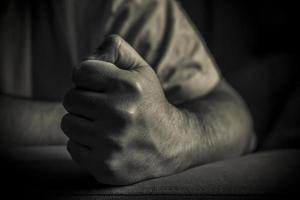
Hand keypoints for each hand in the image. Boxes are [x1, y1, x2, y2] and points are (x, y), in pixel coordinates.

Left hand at [61, 35, 184, 184]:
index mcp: (128, 87)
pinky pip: (72, 147)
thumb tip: (89, 56)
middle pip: (70, 98)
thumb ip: (116, 49)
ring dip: (82, 122)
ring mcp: (111, 144)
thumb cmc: (150, 103)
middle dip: (84, 100)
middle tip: (103, 107)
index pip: (80, 71)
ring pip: (68, 123)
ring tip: (104, 125)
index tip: (100, 86)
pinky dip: (84, 144)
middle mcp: (119, 115)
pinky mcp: (105, 167)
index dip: (88, 77)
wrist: (171, 144)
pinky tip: (104, 143)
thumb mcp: (142, 70)